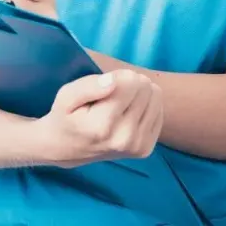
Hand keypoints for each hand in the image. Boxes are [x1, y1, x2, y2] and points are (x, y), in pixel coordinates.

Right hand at [35, 69, 162, 168]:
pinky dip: (145, 106)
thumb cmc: (65, 117)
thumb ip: (88, 86)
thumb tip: (114, 82)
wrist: (67, 149)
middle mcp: (124, 138)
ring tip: (120, 101)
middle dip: (129, 83)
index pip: (130, 83)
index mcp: (103, 125)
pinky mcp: (146, 149)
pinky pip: (159, 112)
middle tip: (111, 92)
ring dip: (139, 93)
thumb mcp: (66, 96)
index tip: (105, 82)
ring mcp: (137, 146)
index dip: (118, 75)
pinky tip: (128, 111)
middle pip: (145, 89)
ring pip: (155, 97)